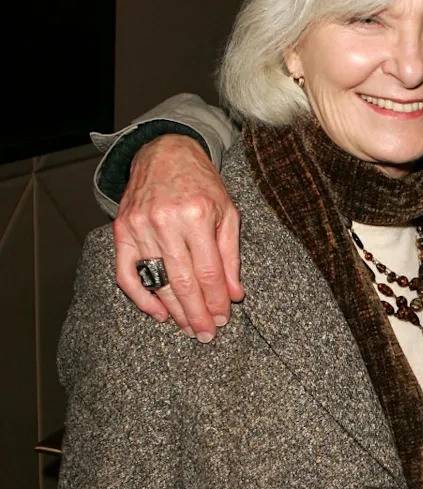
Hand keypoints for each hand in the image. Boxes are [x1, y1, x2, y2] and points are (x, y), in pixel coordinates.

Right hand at [113, 135, 242, 340]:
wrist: (165, 154)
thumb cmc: (201, 184)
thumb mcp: (227, 211)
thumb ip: (231, 254)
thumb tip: (234, 294)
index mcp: (197, 215)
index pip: (208, 271)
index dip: (216, 300)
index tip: (224, 318)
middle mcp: (166, 221)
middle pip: (183, 282)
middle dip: (197, 313)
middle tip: (206, 334)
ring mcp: (139, 227)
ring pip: (156, 281)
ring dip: (173, 310)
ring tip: (188, 328)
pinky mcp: (121, 231)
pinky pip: (126, 274)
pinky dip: (141, 298)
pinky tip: (159, 313)